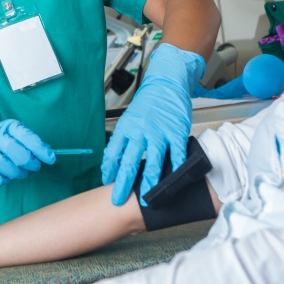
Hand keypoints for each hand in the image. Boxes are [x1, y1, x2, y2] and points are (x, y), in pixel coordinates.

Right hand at [0, 117, 55, 185]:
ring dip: (17, 172)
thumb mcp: (17, 134)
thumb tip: (48, 154)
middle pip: (13, 149)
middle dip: (28, 161)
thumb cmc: (3, 140)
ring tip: (22, 173)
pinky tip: (7, 177)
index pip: (25, 135)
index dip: (39, 148)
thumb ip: (32, 142)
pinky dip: (4, 180)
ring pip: (3, 164)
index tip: (50, 159)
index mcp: (8, 127)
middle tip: (34, 166)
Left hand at [102, 44, 204, 205]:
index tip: (107, 183)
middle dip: (122, 184)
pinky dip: (175, 168)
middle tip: (118, 199)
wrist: (166, 84)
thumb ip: (124, 140)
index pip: (112, 153)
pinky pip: (176, 153)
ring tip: (146, 197)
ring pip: (152, 161)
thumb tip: (115, 164)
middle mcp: (140, 131)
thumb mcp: (129, 120)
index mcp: (125, 128)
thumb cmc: (148, 104)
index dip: (108, 170)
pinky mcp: (176, 132)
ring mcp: (159, 133)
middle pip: (129, 162)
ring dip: (148, 182)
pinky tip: (173, 179)